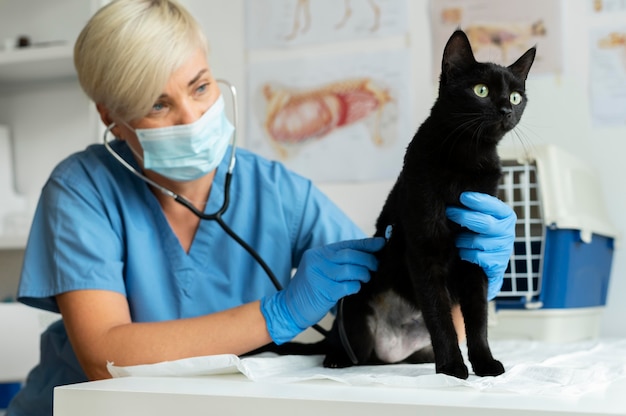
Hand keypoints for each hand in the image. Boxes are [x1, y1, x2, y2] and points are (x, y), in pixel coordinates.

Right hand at [260, 237, 384, 343]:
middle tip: (376, 266)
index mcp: (318, 253)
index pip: (346, 244)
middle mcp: (317, 261)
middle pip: (350, 255)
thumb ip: (337, 262)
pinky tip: (354, 288)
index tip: (381, 244)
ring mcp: (319, 275)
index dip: (366, 244)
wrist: (288, 308)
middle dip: (368, 259)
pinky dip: (355, 286)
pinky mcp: (324, 291)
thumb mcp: (320, 270)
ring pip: (351, 269)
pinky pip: (347, 286)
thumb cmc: (309, 290)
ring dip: (363, 274)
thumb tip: (366, 256)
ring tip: (365, 278)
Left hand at [446, 192, 515, 300]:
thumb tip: (455, 195)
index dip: (479, 201)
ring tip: (458, 240)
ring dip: (463, 240)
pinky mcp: (498, 265)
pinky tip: (463, 252)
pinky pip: (477, 257)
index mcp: (505, 216)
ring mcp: (504, 249)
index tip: (462, 196)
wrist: (484, 266)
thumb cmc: (478, 234)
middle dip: (464, 217)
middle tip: (449, 212)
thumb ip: (473, 208)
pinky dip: (466, 253)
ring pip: (478, 241)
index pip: (494, 206)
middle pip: (485, 223)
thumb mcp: (479, 218)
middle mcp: (508, 231)